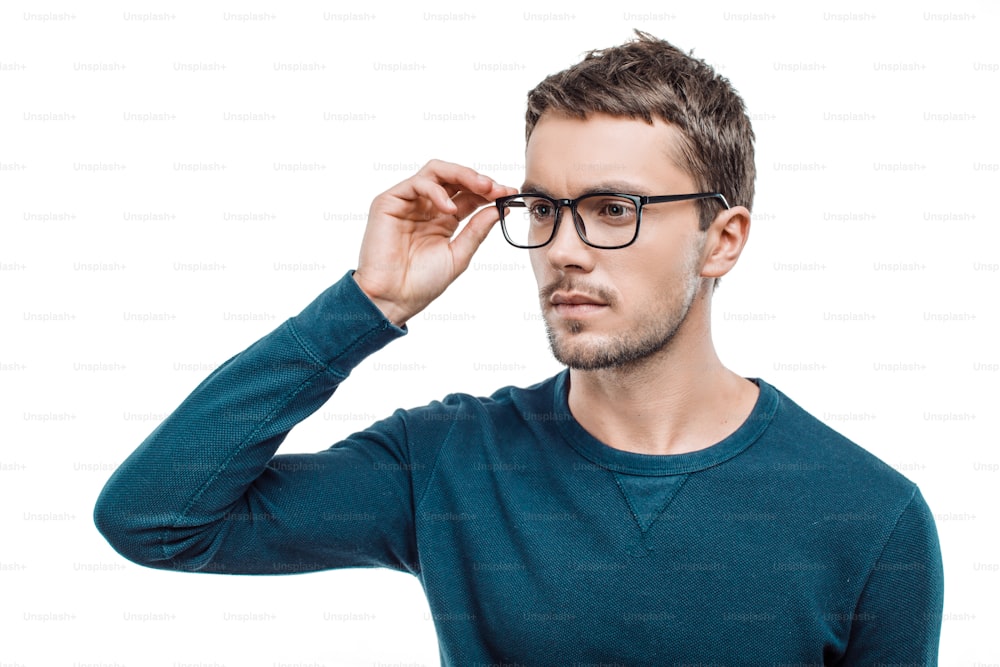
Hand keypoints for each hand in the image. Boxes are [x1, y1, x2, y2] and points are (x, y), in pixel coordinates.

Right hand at [352, 160, 516, 325]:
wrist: (393, 298)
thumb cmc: (421, 283)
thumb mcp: (458, 255)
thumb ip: (477, 231)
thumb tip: (499, 209)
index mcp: (443, 219)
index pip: (469, 195)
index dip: (490, 192)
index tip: (510, 195)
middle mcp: (426, 207)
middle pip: (454, 178)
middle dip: (479, 180)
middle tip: (497, 189)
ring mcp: (407, 202)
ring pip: (436, 172)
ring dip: (462, 175)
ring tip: (482, 188)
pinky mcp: (389, 202)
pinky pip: (417, 183)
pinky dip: (437, 191)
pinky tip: (450, 209)